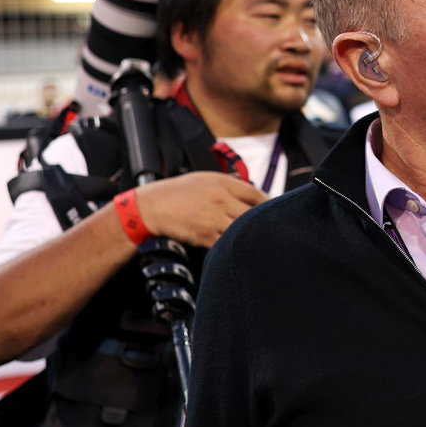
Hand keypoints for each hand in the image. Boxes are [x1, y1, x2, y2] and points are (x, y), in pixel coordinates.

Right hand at [134, 171, 267, 248]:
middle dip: (264, 222)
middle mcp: (221, 200)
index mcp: (223, 184)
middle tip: (272, 228)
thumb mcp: (206, 179)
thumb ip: (231, 186)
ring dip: (251, 236)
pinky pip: (227, 244)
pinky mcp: (205, 236)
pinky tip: (238, 247)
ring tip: (258, 240)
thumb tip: (254, 196)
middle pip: (254, 214)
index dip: (270, 204)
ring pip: (243, 231)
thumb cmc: (179, 192)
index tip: (275, 211)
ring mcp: (214, 219)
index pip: (257, 195)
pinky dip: (234, 246)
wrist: (150, 207)